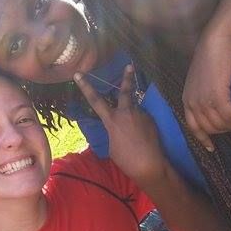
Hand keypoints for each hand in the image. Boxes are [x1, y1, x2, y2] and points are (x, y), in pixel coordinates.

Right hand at [74, 67, 166, 184]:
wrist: (149, 164)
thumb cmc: (126, 159)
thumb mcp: (112, 144)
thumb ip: (114, 129)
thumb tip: (119, 124)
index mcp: (112, 120)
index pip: (95, 100)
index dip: (85, 87)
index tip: (78, 74)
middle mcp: (127, 113)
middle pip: (125, 91)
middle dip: (127, 77)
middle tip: (130, 66)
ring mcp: (141, 114)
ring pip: (134, 110)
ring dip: (133, 117)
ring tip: (135, 134)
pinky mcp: (151, 120)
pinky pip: (142, 118)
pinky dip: (140, 124)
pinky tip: (143, 136)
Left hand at [182, 26, 230, 151]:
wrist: (215, 41)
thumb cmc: (211, 57)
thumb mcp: (202, 81)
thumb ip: (205, 96)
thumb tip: (218, 110)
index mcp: (186, 100)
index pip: (193, 127)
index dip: (203, 139)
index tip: (212, 148)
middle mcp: (192, 102)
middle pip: (210, 128)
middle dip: (225, 131)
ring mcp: (203, 99)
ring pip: (221, 124)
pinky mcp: (217, 95)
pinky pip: (229, 116)